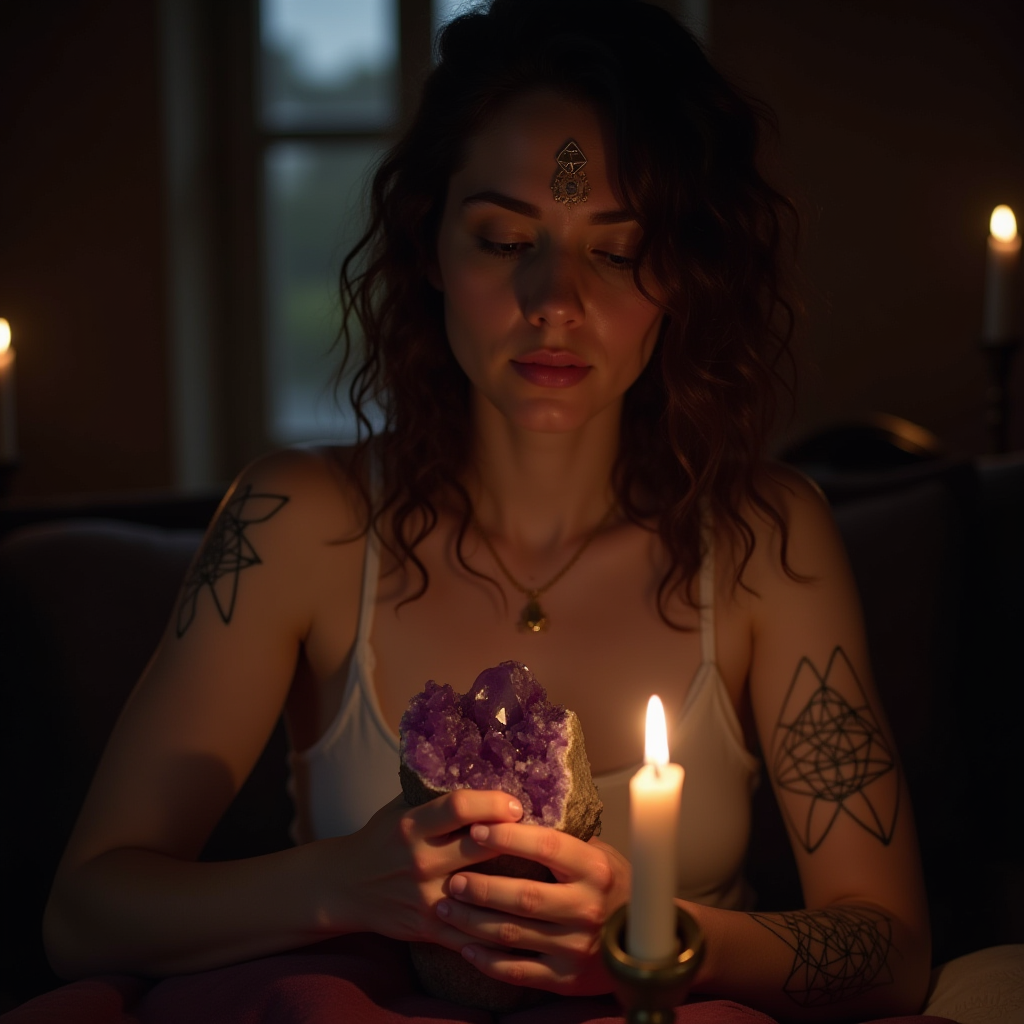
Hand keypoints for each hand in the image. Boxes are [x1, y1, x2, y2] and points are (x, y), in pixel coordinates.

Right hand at [334, 791, 524, 947]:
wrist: (345, 886)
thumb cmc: (381, 838)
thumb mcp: (401, 808)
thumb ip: (435, 795)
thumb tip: (483, 769)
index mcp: (412, 825)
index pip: (460, 807)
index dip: (494, 802)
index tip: (516, 804)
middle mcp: (420, 860)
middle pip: (481, 847)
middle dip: (515, 841)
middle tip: (539, 838)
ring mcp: (425, 897)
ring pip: (483, 894)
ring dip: (516, 888)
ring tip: (543, 880)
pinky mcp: (428, 928)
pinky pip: (472, 933)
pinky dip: (499, 930)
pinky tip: (525, 923)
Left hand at [434, 822, 631, 995]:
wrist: (647, 943)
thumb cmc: (612, 886)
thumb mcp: (599, 855)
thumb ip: (563, 841)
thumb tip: (512, 812)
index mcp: (595, 869)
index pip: (546, 847)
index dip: (508, 837)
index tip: (476, 828)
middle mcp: (587, 908)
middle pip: (522, 895)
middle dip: (480, 887)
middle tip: (451, 879)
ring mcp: (576, 947)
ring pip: (513, 934)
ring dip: (472, 922)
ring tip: (446, 907)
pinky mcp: (567, 979)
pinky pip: (517, 971)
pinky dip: (487, 961)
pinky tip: (465, 948)